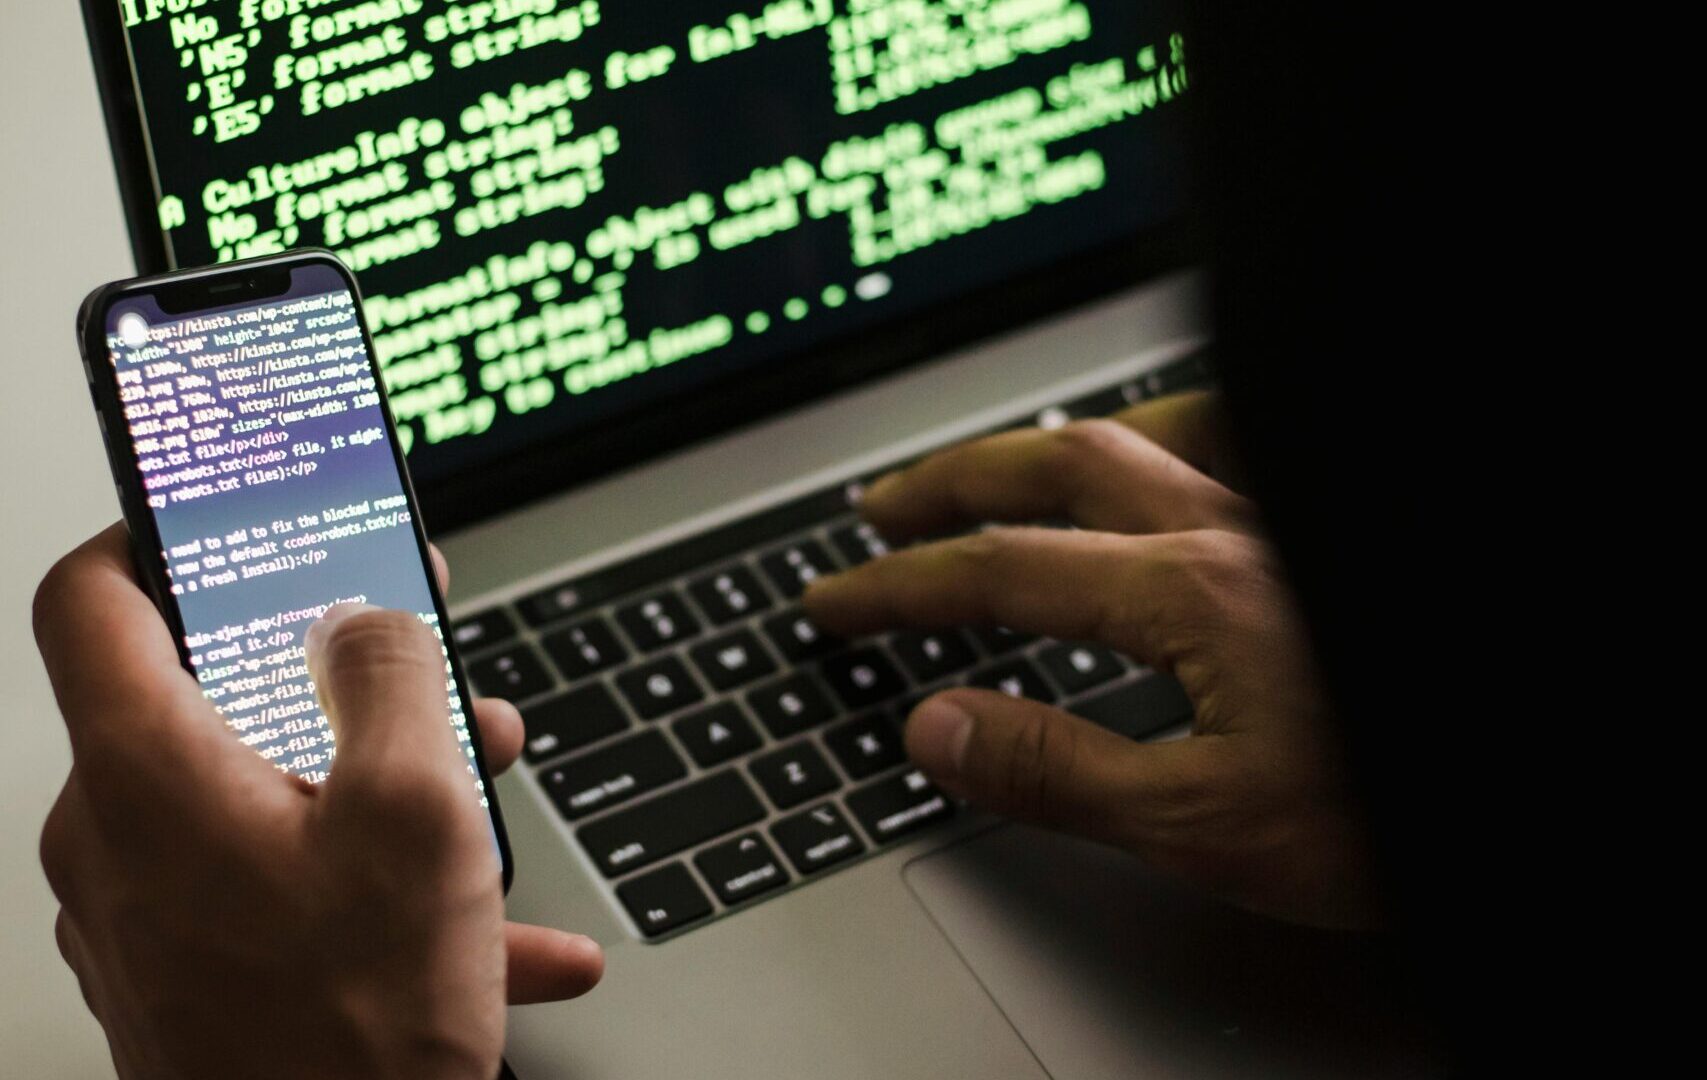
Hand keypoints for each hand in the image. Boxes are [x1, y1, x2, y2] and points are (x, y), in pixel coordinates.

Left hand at [35, 525, 602, 1079]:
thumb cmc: (354, 1031)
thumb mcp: (417, 812)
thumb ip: (391, 677)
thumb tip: (365, 615)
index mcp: (149, 776)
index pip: (91, 600)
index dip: (153, 532)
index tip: (217, 517)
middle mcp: (116, 842)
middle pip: (210, 702)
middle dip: (336, 678)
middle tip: (422, 668)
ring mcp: (142, 918)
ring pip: (260, 799)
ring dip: (373, 784)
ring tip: (480, 801)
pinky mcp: (182, 975)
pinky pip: (279, 890)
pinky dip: (370, 885)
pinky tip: (491, 929)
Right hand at [805, 392, 1378, 928]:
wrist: (1536, 788)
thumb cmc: (1397, 808)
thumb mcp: (1207, 825)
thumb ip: (1060, 770)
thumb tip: (937, 728)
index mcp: (1192, 594)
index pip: (1004, 573)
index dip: (902, 586)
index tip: (837, 601)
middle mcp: (1237, 529)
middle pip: (1058, 467)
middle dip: (953, 485)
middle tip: (884, 510)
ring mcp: (1287, 518)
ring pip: (1147, 431)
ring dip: (1051, 445)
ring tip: (1002, 470)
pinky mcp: (1323, 534)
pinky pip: (1237, 440)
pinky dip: (1172, 434)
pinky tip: (1163, 457)